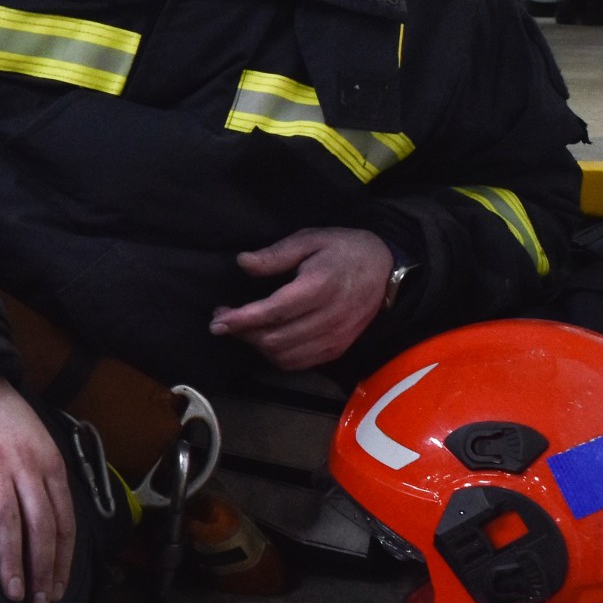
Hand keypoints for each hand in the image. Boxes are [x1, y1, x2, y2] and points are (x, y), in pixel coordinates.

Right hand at [0, 373, 75, 602]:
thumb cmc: (0, 418)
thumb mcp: (38, 442)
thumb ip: (46, 481)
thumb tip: (55, 529)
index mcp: (49, 464)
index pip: (64, 521)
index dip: (62, 561)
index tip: (57, 591)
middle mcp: (25, 466)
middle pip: (40, 526)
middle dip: (43, 570)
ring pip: (7, 520)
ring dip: (12, 561)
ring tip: (13, 592)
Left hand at [210, 227, 396, 370]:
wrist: (385, 269)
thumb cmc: (342, 250)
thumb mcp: (309, 239)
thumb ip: (275, 254)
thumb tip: (243, 263)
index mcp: (319, 287)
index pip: (273, 312)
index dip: (241, 320)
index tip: (217, 322)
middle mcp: (328, 317)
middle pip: (275, 338)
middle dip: (243, 333)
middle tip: (223, 319)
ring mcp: (335, 337)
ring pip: (284, 355)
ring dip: (257, 346)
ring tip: (242, 328)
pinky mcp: (337, 348)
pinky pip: (299, 363)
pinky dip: (276, 356)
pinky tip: (265, 340)